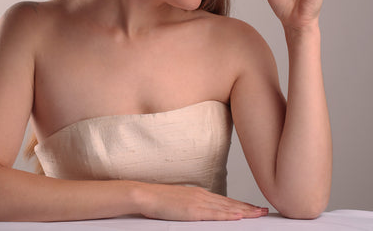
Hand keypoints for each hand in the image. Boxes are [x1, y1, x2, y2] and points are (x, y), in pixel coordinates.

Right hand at [137, 183, 267, 220]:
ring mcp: (198, 202)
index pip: (225, 200)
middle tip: (264, 210)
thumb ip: (193, 206)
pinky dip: (228, 215)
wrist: (146, 195)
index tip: (253, 207)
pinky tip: (239, 216)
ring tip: (258, 214)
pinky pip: (214, 214)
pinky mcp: (193, 211)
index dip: (241, 204)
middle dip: (248, 208)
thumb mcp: (180, 202)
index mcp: (200, 194)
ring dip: (244, 211)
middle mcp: (202, 196)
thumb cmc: (160, 200)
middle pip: (230, 203)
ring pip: (226, 208)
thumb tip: (202, 213)